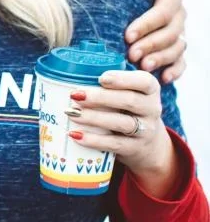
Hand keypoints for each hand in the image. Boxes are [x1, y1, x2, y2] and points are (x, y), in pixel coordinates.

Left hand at [66, 69, 172, 185]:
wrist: (148, 143)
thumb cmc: (128, 109)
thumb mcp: (128, 93)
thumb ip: (109, 84)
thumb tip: (68, 74)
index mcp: (150, 89)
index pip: (143, 81)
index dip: (122, 79)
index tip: (101, 78)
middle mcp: (152, 108)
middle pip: (130, 101)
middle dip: (101, 97)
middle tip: (75, 94)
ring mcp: (146, 130)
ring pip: (122, 123)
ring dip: (94, 118)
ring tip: (71, 113)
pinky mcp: (135, 148)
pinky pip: (115, 144)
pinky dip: (94, 140)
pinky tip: (75, 135)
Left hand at [121, 0, 186, 82]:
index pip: (166, 9)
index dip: (148, 23)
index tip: (128, 34)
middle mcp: (178, 15)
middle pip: (171, 32)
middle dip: (151, 44)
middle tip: (131, 54)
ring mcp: (179, 34)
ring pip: (177, 49)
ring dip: (160, 59)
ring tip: (142, 67)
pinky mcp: (175, 50)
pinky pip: (182, 63)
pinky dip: (174, 71)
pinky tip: (162, 78)